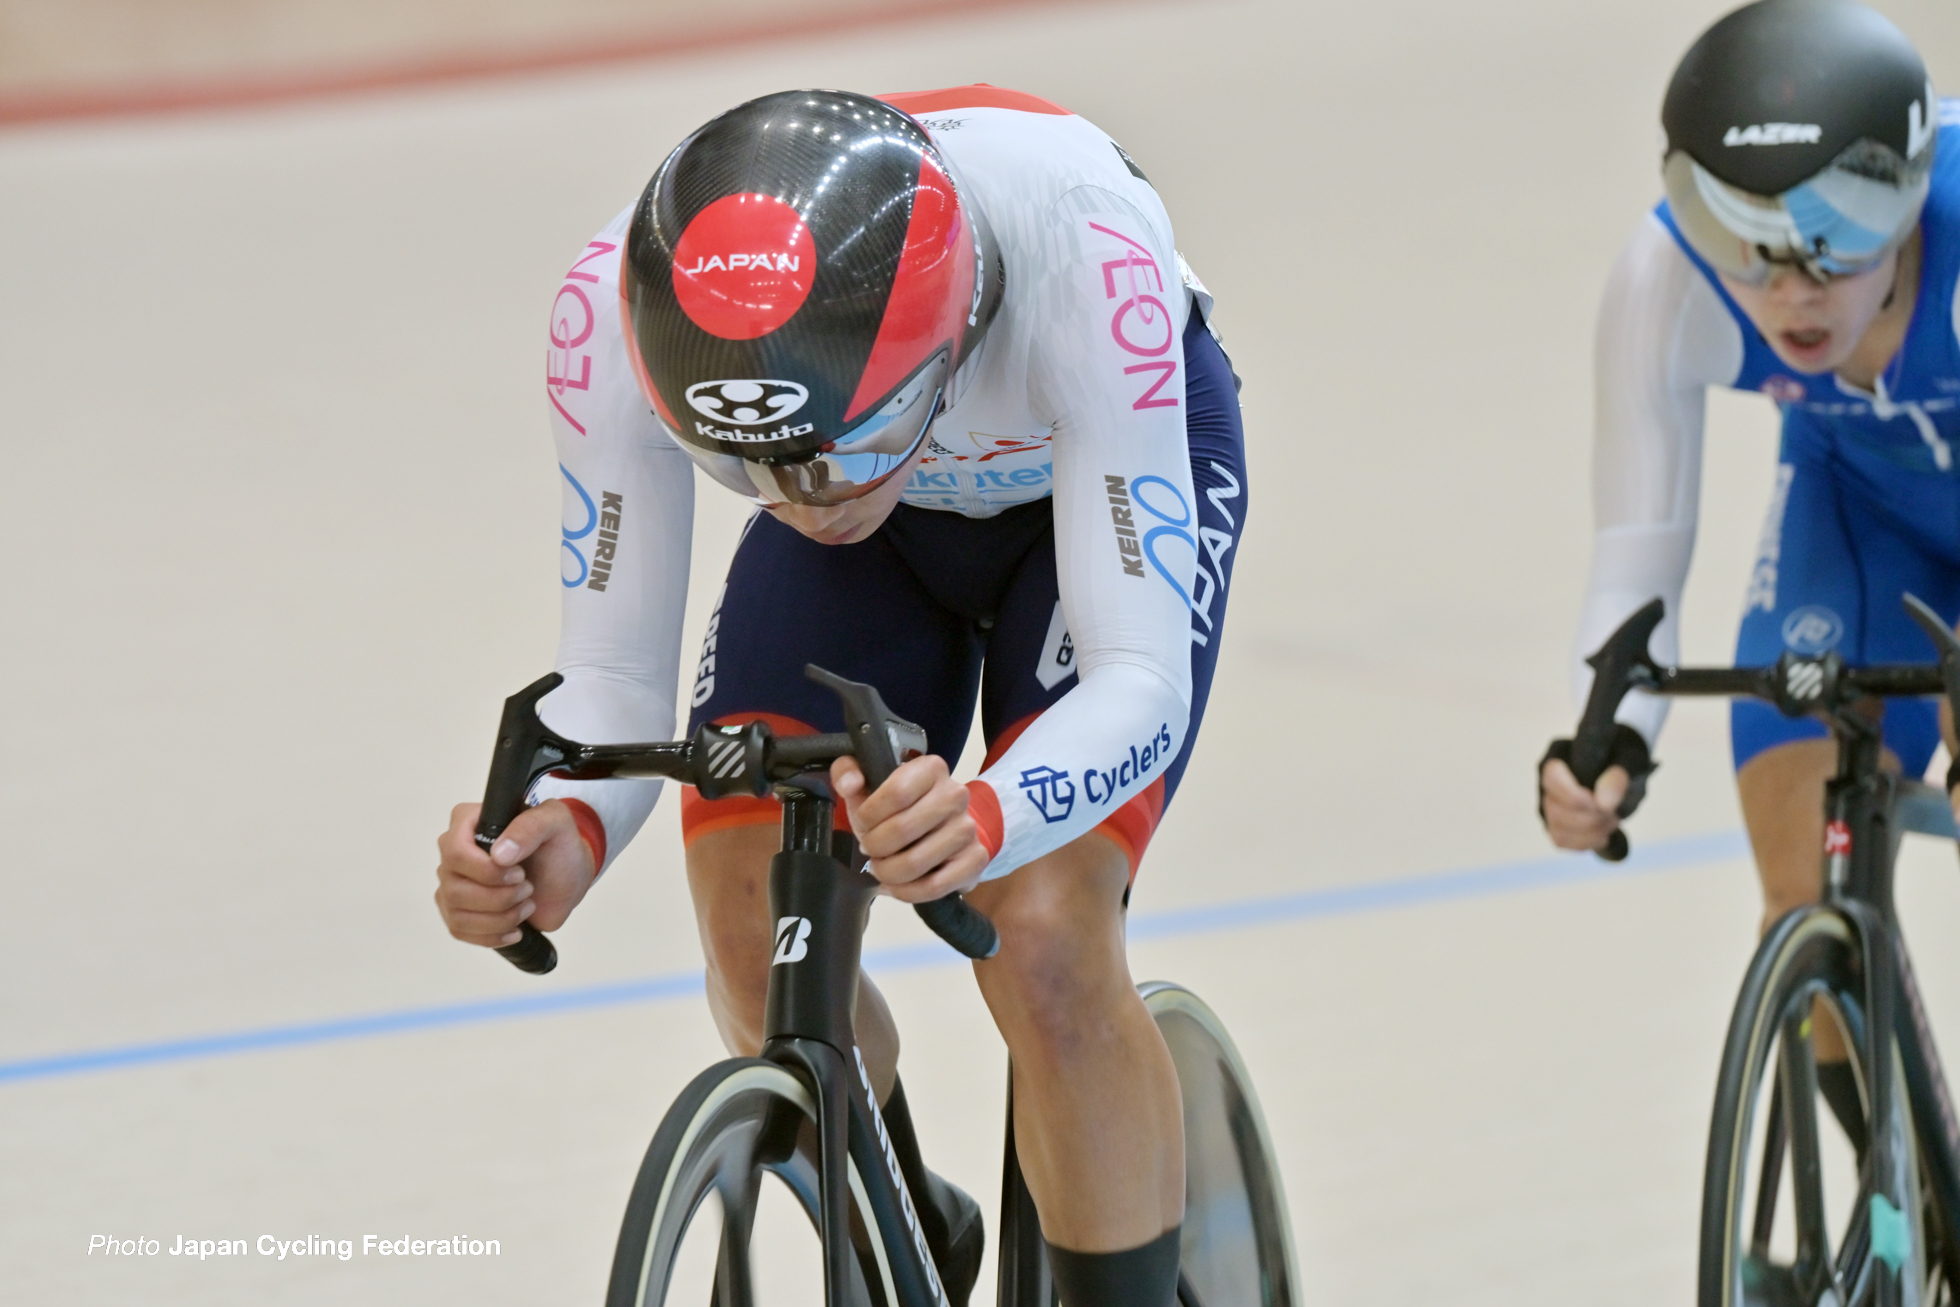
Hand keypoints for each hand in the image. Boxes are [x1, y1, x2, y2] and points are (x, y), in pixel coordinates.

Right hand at [434, 799, 596, 947]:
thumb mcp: (555, 821)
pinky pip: (460, 932)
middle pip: (455, 889)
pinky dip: (492, 936)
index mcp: (467, 822)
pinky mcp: (458, 911)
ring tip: (527, 906)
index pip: (455, 852)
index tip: (520, 873)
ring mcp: (452, 884)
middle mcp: (452, 853)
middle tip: (529, 889)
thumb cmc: (558, 844)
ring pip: (457, 915)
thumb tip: (499, 854)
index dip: (486, 871)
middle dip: (500, 898)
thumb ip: (531, 826)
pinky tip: (516, 929)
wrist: (566, 877)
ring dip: (500, 918)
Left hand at [832, 754, 989, 901]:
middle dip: (874, 847)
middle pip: (902, 830)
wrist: (938, 829)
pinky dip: (907, 892)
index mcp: (931, 768)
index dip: (869, 816)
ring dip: (887, 872)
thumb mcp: (867, 784)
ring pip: (916, 863)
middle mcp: (956, 794)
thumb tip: (850, 784)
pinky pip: (934, 886)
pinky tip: (898, 885)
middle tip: (870, 850)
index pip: (896, 793)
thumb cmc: (898, 807)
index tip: (863, 824)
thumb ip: (847, 773)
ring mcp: (968, 828)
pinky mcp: (976, 859)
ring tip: (881, 868)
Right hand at [1540, 758, 1629, 852]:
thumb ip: (1618, 777)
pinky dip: (1585, 842)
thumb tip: (1603, 804)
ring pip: (1556, 828)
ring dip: (1591, 833)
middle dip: (1590, 819)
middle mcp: (1546, 779)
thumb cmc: (1625, 763)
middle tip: (1615, 814)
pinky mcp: (1552, 824)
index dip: (1574, 796)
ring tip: (1612, 822)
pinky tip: (1602, 834)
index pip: (1552, 776)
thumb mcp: (1630, 762)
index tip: (1603, 805)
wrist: (1625, 777)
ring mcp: (1547, 803)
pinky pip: (1561, 841)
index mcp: (1560, 754)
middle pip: (1554, 809)